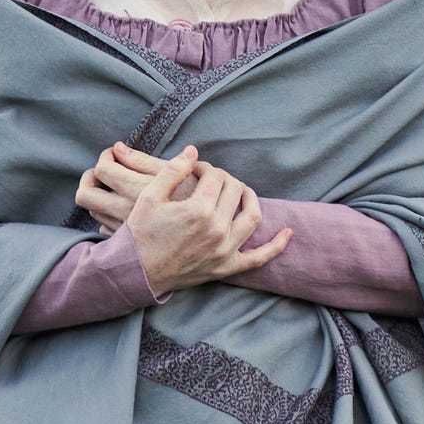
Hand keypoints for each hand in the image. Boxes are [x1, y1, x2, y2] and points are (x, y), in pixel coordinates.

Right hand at [73, 141, 293, 294]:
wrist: (135, 271)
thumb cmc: (140, 232)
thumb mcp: (150, 196)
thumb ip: (173, 170)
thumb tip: (194, 152)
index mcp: (198, 210)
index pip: (216, 176)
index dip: (206, 168)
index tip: (195, 170)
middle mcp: (217, 230)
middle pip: (235, 191)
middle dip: (225, 179)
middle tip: (211, 180)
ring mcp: (224, 251)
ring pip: (253, 217)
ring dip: (251, 199)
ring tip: (242, 192)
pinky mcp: (226, 267)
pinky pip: (259, 258)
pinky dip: (276, 246)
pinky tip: (288, 233)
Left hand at [74, 141, 197, 235]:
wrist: (209, 243)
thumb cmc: (199, 203)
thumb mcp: (177, 176)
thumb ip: (146, 162)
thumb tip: (119, 148)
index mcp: (137, 192)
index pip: (103, 169)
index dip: (107, 155)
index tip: (117, 152)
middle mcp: (124, 213)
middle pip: (86, 193)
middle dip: (92, 177)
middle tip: (108, 169)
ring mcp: (123, 230)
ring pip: (94, 211)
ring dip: (100, 195)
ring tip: (116, 187)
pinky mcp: (128, 243)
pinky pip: (104, 227)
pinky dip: (108, 215)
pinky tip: (124, 209)